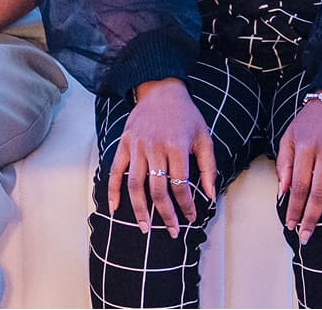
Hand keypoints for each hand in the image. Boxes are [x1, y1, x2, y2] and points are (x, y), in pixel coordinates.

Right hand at [109, 78, 217, 236]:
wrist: (161, 90)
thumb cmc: (186, 115)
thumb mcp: (204, 137)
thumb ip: (208, 167)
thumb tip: (208, 195)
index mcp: (176, 147)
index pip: (180, 186)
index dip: (186, 206)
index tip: (190, 218)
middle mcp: (154, 148)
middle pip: (157, 190)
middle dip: (165, 214)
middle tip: (172, 231)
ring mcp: (136, 147)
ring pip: (135, 185)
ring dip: (139, 209)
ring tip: (144, 228)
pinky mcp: (124, 144)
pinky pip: (116, 171)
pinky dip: (113, 190)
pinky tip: (114, 208)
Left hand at [276, 99, 321, 237]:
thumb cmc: (310, 121)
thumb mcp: (289, 136)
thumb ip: (285, 163)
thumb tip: (284, 192)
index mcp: (305, 147)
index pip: (299, 185)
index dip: (295, 207)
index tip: (290, 225)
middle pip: (319, 191)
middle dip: (312, 217)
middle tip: (307, 236)